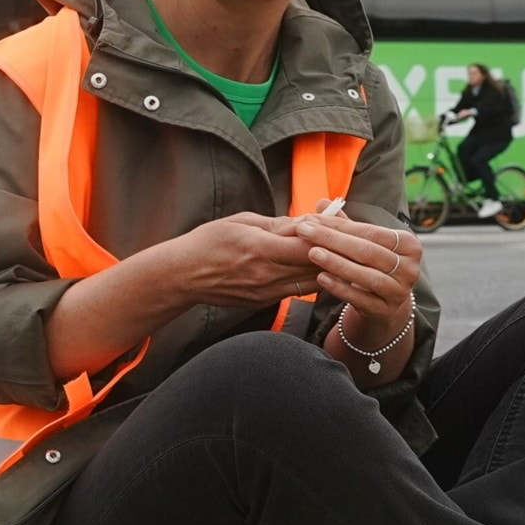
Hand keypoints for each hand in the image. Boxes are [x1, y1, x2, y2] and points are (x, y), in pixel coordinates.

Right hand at [167, 212, 323, 310]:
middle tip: (342, 238)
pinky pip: (296, 290)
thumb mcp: (241, 222)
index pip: (309, 246)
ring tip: (331, 252)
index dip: (327, 235)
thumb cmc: (207, 243)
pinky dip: (307, 277)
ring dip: (324, 267)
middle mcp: (266, 275)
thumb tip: (306, 222)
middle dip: (332, 251)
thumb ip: (277, 224)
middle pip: (317, 266)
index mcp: (260, 250)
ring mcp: (266, 293)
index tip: (335, 223)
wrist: (182, 275)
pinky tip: (308, 265)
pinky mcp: (263, 302)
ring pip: (312, 283)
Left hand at [293, 209, 418, 346]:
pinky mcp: (386, 311)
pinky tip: (321, 278)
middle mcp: (410, 268)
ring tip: (312, 254)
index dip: (339, 226)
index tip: (311, 220)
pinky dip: (340, 287)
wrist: (383, 307)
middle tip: (304, 231)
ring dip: (337, 263)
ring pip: (367, 275)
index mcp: (408, 245)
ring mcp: (400, 291)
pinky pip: (361, 298)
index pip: (370, 232)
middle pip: (368, 251)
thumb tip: (321, 202)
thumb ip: (344, 226)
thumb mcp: (362, 245)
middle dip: (333, 240)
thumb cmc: (370, 267)